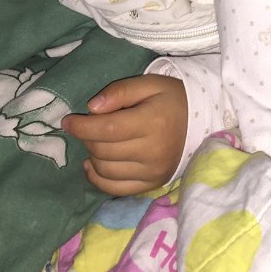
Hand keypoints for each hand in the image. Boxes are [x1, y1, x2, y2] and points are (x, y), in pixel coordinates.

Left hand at [62, 74, 187, 195]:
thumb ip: (120, 91)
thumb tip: (91, 108)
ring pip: (105, 169)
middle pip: (103, 149)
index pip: (107, 129)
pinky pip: (115, 188)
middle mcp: (153, 150)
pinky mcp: (152, 183)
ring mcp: (153, 171)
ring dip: (92, 155)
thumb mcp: (150, 84)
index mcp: (152, 122)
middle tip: (87, 126)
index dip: (82, 126)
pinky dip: (98, 178)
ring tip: (95, 142)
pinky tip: (93, 165)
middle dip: (87, 138)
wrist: (203, 121)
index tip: (67, 121)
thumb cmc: (173, 99)